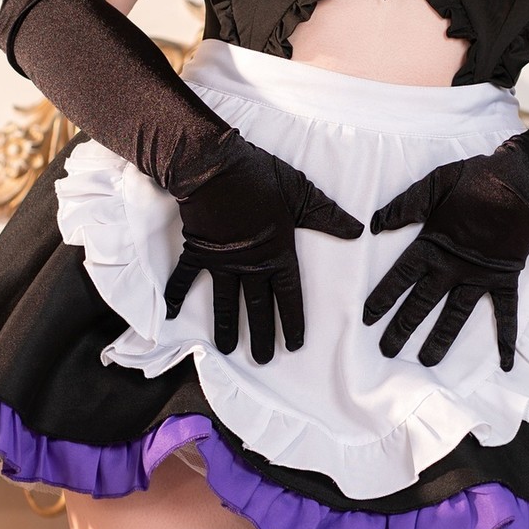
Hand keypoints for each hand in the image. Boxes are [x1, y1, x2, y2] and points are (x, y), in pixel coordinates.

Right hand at [164, 130, 363, 363]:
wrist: (214, 167)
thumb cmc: (260, 177)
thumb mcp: (301, 193)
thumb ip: (326, 215)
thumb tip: (358, 230)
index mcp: (276, 253)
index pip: (288, 296)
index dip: (291, 321)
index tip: (294, 345)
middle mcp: (249, 264)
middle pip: (256, 307)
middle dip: (261, 335)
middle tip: (262, 361)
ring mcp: (221, 260)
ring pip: (224, 301)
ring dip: (225, 326)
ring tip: (226, 349)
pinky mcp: (197, 250)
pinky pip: (185, 276)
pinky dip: (176, 293)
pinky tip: (170, 314)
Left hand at [362, 151, 528, 370]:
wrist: (522, 183)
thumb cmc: (475, 180)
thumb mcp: (435, 183)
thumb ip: (405, 205)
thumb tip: (375, 224)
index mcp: (433, 245)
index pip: (401, 277)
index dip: (383, 298)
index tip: (368, 318)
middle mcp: (453, 267)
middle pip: (422, 304)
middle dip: (403, 328)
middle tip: (388, 351)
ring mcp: (480, 277)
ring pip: (455, 316)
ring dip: (441, 340)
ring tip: (427, 362)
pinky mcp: (505, 279)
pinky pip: (507, 313)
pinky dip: (507, 338)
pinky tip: (506, 363)